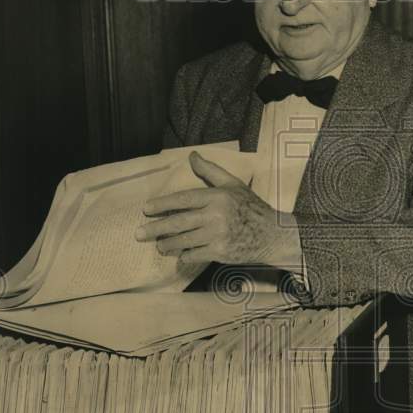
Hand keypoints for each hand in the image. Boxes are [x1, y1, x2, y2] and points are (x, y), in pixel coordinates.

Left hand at [136, 151, 301, 268]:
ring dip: (167, 245)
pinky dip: (184, 256)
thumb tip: (192, 156)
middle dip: (156, 229)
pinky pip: (193, 255)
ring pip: (183, 241)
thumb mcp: (233, 184)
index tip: (146, 209)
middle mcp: (215, 216)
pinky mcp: (219, 253)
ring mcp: (217, 236)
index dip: (162, 205)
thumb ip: (210, 171)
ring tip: (158, 246)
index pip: (183, 200)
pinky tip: (180, 255)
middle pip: (178, 223)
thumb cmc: (252, 208)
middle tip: (139, 233)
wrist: (273, 235)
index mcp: (217, 197)